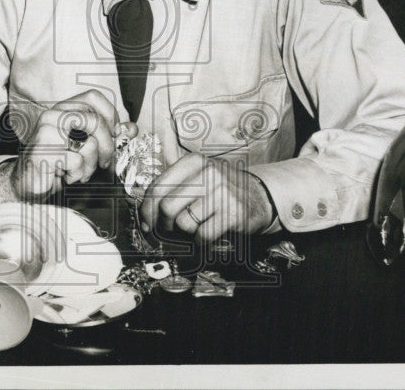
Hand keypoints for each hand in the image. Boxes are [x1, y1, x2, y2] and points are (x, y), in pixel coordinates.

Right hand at [11, 90, 122, 201]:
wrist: (28, 184)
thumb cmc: (60, 163)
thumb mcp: (88, 147)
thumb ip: (109, 136)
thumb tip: (132, 128)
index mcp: (63, 109)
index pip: (93, 97)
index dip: (110, 114)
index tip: (114, 134)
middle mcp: (52, 115)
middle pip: (95, 120)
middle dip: (107, 146)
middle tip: (104, 162)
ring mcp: (45, 132)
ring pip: (87, 143)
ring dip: (91, 164)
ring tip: (81, 171)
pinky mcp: (41, 151)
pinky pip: (76, 161)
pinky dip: (77, 174)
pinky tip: (67, 176)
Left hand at [139, 153, 273, 242]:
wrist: (260, 196)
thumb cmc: (220, 190)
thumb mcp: (198, 177)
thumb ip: (173, 188)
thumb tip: (144, 214)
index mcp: (194, 162)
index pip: (158, 186)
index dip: (146, 209)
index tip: (145, 223)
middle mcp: (208, 173)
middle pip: (167, 207)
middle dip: (164, 225)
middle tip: (169, 231)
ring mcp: (222, 192)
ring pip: (184, 223)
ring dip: (186, 233)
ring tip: (196, 227)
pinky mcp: (233, 213)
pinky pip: (202, 236)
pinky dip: (201, 241)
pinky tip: (209, 233)